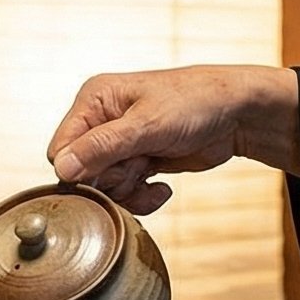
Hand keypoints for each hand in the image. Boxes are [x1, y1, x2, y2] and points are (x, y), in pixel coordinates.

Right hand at [45, 66, 299, 214]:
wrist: (238, 115)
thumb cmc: (195, 103)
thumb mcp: (147, 124)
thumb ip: (102, 147)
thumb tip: (62, 169)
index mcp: (94, 100)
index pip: (61, 148)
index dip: (82, 169)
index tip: (115, 168)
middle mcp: (102, 121)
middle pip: (82, 173)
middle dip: (111, 181)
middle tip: (140, 166)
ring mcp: (121, 144)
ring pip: (104, 188)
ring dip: (128, 191)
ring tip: (153, 175)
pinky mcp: (139, 163)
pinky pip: (125, 193)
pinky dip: (142, 198)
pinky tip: (162, 188)